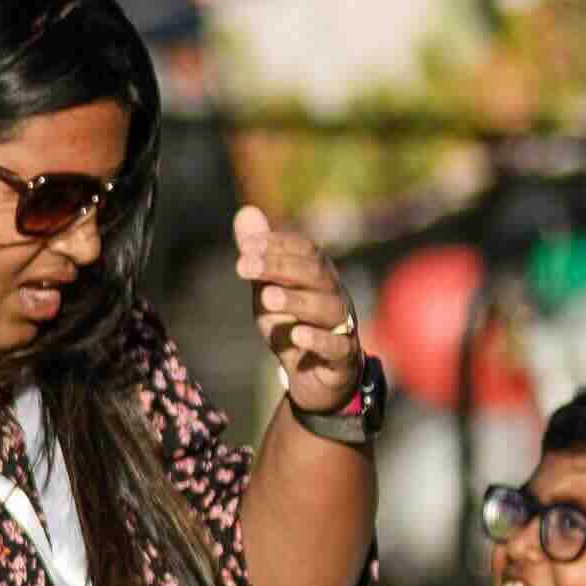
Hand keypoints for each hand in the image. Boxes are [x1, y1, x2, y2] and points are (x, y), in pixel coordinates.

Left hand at [233, 204, 371, 416]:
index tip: (245, 246)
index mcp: (318, 275)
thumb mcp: (268, 287)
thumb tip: (245, 210)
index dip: (277, 244)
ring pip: (327, 309)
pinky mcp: (341, 358)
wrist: (314, 375)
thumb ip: (259, 254)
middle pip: (315, 274)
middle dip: (280, 267)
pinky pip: (336, 347)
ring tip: (267, 298)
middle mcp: (334, 295)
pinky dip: (317, 340)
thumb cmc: (292, 322)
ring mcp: (341, 326)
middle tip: (244, 266)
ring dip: (297, 301)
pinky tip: (296, 335)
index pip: (305, 250)